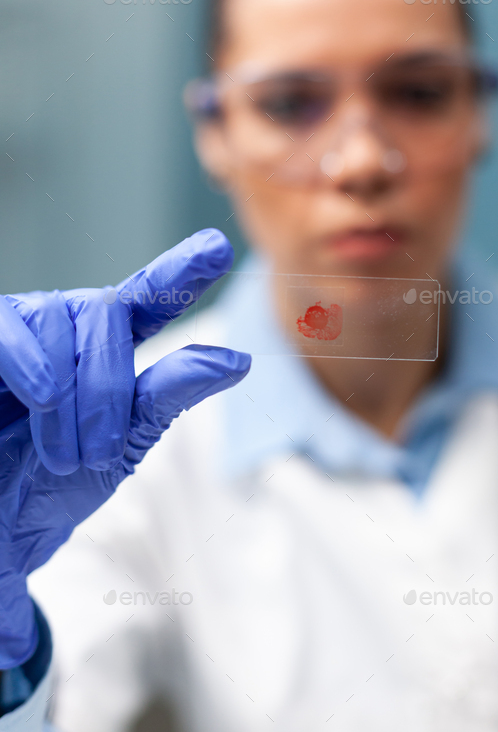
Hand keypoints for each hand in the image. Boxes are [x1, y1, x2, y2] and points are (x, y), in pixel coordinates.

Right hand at [0, 229, 249, 667]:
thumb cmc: (54, 485)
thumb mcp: (125, 442)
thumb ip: (172, 392)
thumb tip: (237, 359)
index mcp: (111, 347)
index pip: (150, 298)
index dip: (181, 271)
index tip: (218, 248)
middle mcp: (69, 327)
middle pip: (108, 312)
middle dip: (110, 386)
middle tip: (99, 451)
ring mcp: (24, 330)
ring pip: (62, 321)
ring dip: (70, 397)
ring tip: (62, 456)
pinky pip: (7, 325)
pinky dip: (28, 360)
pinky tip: (44, 395)